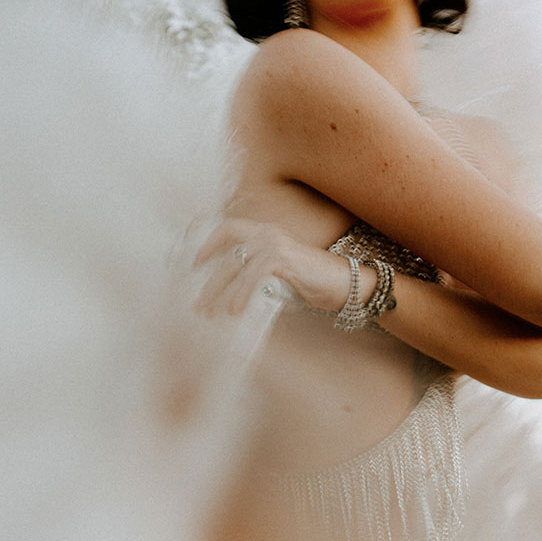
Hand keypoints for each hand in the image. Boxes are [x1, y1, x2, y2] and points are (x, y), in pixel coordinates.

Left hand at [192, 217, 357, 317]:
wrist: (347, 282)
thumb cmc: (314, 282)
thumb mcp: (281, 273)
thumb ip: (259, 274)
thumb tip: (229, 293)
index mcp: (267, 232)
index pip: (229, 228)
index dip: (209, 244)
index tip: (194, 264)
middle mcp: (269, 232)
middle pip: (227, 251)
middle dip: (208, 279)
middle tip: (198, 304)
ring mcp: (276, 243)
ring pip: (235, 263)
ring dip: (218, 290)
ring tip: (210, 312)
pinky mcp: (284, 258)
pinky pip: (253, 274)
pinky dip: (239, 293)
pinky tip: (234, 310)